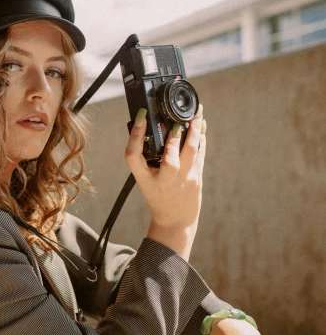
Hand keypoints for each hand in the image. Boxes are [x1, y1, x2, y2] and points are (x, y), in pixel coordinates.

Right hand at [124, 104, 205, 231]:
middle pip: (169, 155)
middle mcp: (164, 179)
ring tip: (197, 114)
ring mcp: (183, 179)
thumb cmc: (158, 197)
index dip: (135, 135)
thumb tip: (153, 129)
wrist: (175, 220)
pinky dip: (201, 139)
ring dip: (195, 131)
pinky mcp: (197, 178)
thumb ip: (146, 158)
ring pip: (191, 151)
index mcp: (144, 178)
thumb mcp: (145, 179)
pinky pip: (200, 154)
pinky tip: (201, 128)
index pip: (133, 155)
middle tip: (178, 117)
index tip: (141, 117)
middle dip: (175, 135)